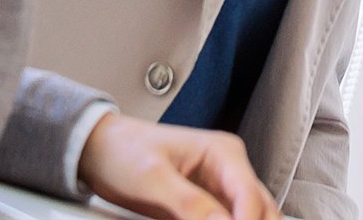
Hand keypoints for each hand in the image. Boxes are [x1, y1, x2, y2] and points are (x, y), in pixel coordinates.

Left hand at [77, 111, 278, 219]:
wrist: (99, 150)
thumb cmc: (123, 152)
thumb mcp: (152, 178)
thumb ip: (189, 203)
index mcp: (223, 154)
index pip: (250, 197)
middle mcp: (229, 170)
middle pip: (263, 211)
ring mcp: (220, 190)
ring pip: (250, 219)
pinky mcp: (207, 207)